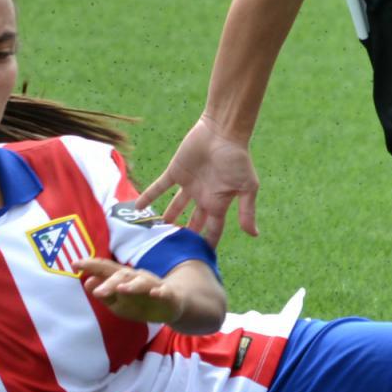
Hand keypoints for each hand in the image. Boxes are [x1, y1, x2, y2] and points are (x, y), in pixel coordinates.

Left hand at [78, 258, 183, 324]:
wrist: (171, 305)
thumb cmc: (140, 302)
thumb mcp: (118, 302)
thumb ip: (104, 293)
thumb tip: (87, 282)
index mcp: (122, 278)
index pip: (105, 269)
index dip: (91, 265)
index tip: (74, 264)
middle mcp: (136, 278)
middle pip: (121, 275)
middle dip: (109, 281)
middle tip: (97, 292)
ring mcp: (152, 285)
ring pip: (141, 282)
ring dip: (131, 285)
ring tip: (121, 289)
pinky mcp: (166, 295)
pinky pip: (163, 292)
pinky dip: (159, 292)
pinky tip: (154, 293)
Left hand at [139, 117, 259, 245]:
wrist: (223, 132)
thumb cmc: (237, 159)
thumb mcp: (247, 187)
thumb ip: (246, 211)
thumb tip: (254, 235)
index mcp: (219, 202)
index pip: (213, 229)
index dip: (208, 243)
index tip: (201, 260)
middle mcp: (203, 196)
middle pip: (192, 222)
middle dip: (186, 236)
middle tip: (175, 252)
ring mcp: (188, 185)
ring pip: (175, 207)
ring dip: (166, 219)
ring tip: (156, 234)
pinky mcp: (175, 172)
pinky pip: (160, 187)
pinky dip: (148, 196)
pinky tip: (138, 206)